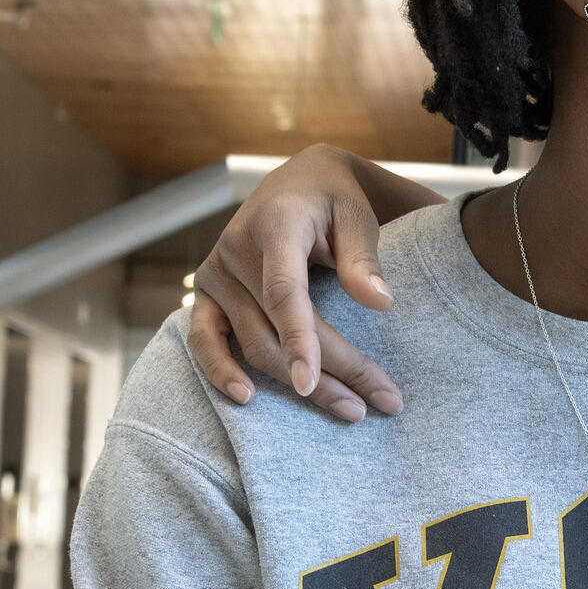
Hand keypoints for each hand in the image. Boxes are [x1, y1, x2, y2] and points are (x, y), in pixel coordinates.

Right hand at [186, 145, 403, 422]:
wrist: (300, 181)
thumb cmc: (336, 200)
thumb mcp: (358, 215)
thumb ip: (364, 257)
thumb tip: (380, 303)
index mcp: (276, 225)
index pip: (283, 291)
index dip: (298, 340)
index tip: (312, 383)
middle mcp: (236, 250)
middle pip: (275, 328)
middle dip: (330, 371)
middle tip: (384, 400)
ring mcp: (215, 274)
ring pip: (252, 344)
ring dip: (297, 380)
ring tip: (350, 408)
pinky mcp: (206, 292)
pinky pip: (203, 339)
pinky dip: (219, 370)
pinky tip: (247, 397)